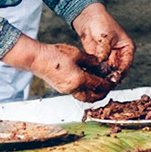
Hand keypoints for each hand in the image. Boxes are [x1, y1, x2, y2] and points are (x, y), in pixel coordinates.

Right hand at [2, 38, 117, 102]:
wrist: (36, 59)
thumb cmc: (55, 55)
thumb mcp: (77, 54)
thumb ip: (91, 60)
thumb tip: (99, 64)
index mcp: (79, 79)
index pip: (99, 85)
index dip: (108, 84)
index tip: (114, 81)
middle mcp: (73, 88)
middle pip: (92, 97)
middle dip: (102, 94)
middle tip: (108, 87)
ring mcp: (65, 90)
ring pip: (84, 97)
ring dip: (93, 94)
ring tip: (99, 86)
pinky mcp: (61, 88)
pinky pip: (76, 93)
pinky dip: (84, 90)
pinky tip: (87, 82)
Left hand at [72, 3, 135, 79]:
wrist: (88, 18)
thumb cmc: (101, 22)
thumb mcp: (105, 37)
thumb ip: (104, 51)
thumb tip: (101, 64)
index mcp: (127, 48)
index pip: (126, 64)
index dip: (120, 73)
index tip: (113, 79)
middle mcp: (119, 54)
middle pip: (117, 70)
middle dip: (111, 77)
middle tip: (103, 84)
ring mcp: (109, 57)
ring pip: (107, 71)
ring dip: (102, 76)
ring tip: (96, 82)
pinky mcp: (98, 58)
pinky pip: (98, 68)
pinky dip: (95, 73)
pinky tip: (90, 77)